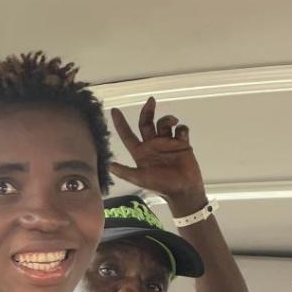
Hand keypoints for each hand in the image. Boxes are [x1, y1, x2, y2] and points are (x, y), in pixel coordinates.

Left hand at [108, 98, 206, 214]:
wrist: (183, 190)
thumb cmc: (161, 186)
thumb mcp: (140, 178)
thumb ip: (124, 171)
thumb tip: (108, 165)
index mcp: (141, 152)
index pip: (128, 135)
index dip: (120, 123)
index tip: (115, 110)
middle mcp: (153, 145)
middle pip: (147, 122)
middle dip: (148, 111)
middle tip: (151, 101)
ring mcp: (167, 143)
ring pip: (164, 124)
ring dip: (167, 119)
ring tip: (173, 122)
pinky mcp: (181, 144)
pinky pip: (181, 130)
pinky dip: (182, 129)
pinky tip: (182, 135)